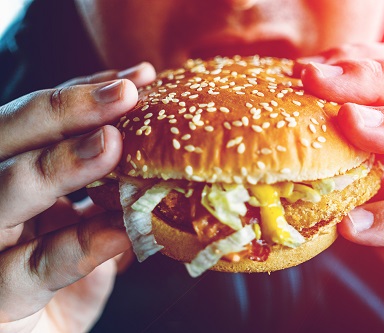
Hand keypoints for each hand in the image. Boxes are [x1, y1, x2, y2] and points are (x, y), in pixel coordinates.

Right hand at [0, 63, 155, 331]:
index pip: (39, 125)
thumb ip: (109, 213)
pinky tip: (114, 232)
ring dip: (59, 164)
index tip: (134, 78)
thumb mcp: (84, 244)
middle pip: (10, 140)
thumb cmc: (50, 297)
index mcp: (11, 183)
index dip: (82, 97)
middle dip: (66, 109)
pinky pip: (25, 269)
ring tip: (111, 145)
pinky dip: (74, 247)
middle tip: (125, 92)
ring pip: (3, 192)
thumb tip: (160, 181)